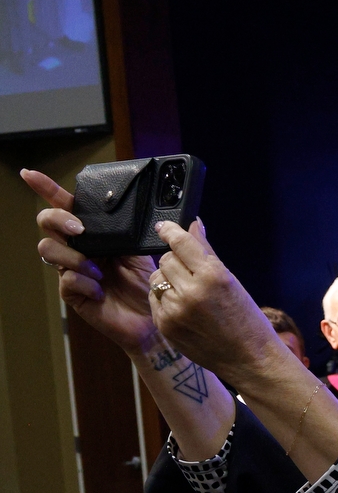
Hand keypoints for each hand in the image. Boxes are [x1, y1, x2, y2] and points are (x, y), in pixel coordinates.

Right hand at [25, 168, 160, 353]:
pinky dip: (86, 283)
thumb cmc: (148, 283)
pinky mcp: (72, 292)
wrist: (152, 318)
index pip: (68, 206)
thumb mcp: (143, 251)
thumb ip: (134, 230)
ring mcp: (71, 269)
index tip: (30, 174)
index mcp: (94, 233)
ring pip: (48, 249)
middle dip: (59, 220)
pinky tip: (101, 292)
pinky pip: (67, 279)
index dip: (47, 188)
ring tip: (98, 271)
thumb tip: (151, 208)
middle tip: (80, 230)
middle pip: (47, 222)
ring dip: (73, 256)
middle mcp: (78, 248)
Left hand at [149, 219, 290, 385]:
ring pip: (157, 279)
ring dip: (168, 281)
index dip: (170, 231)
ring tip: (188, 295)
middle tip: (190, 274)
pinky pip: (155, 299)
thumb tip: (193, 225)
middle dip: (175, 263)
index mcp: (213, 277)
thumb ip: (207, 253)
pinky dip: (165, 300)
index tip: (163, 226)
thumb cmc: (246, 320)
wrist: (249, 359)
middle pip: (166, 260)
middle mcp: (191, 292)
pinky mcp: (165, 325)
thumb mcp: (232, 282)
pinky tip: (184, 310)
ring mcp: (175, 310)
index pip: (181, 243)